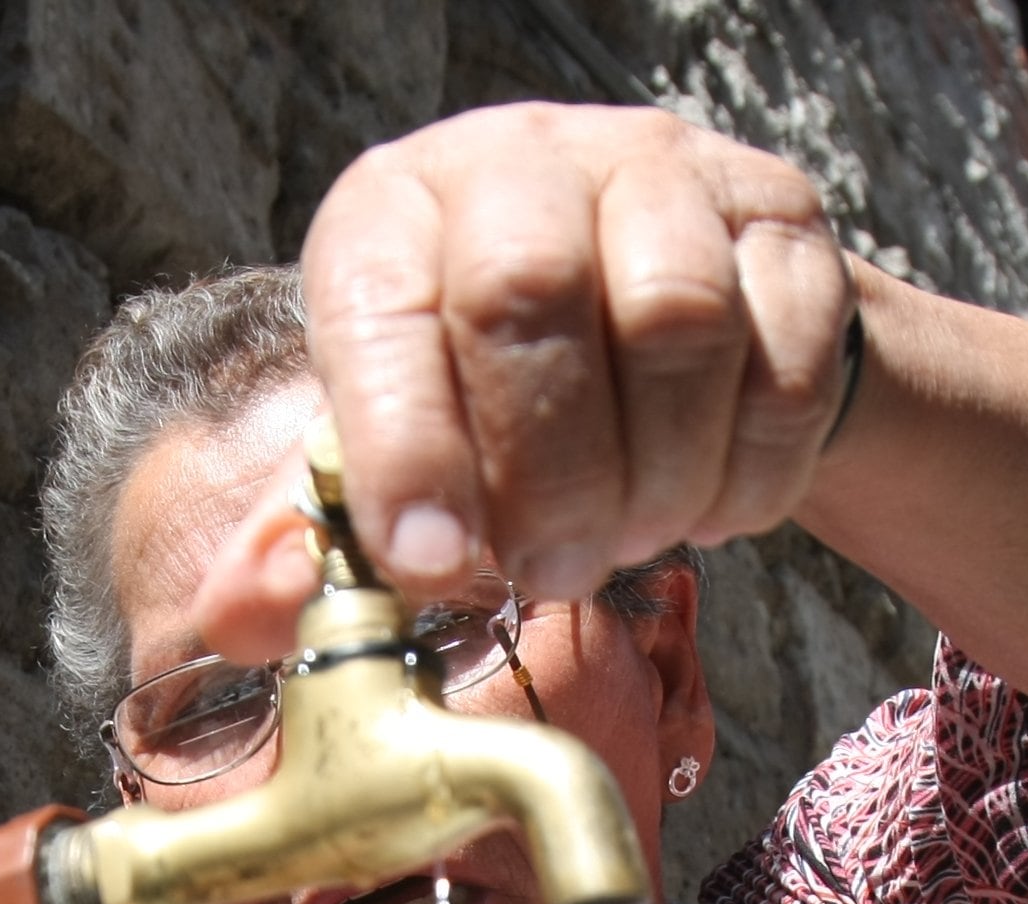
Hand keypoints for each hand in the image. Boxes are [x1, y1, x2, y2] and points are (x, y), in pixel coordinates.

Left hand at [202, 104, 855, 649]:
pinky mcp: (781, 224)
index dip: (406, 447)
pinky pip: (785, 361)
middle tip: (553, 570)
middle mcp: (524, 163)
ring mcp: (665, 178)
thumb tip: (241, 616)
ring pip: (676, 322)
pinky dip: (753, 470)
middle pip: (528, 296)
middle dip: (545, 473)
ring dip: (657, 477)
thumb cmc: (492, 388)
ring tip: (634, 536)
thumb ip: (317, 532)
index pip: (386, 310)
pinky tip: (715, 505)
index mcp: (396, 213)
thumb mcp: (391, 437)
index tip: (431, 560)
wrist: (669, 302)